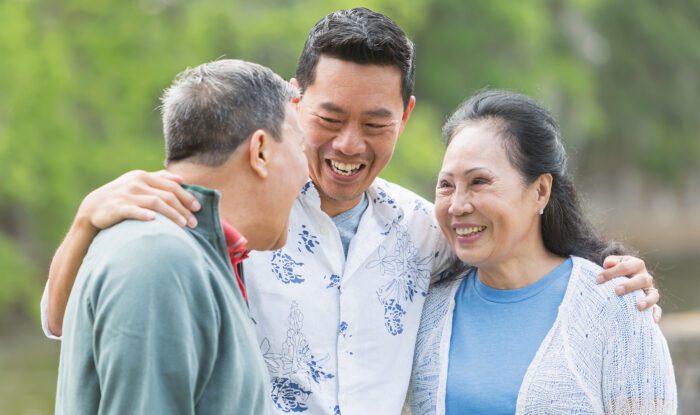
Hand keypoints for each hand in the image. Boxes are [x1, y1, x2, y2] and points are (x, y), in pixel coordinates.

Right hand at [78, 170, 200, 230]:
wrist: (93, 207)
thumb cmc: (122, 195)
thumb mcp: (138, 183)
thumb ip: (159, 179)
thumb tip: (181, 178)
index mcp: (144, 176)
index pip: (172, 186)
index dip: (187, 197)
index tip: (198, 208)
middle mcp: (136, 183)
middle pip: (167, 195)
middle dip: (183, 209)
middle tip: (194, 223)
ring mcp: (127, 195)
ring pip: (155, 203)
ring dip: (172, 214)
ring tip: (183, 226)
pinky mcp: (117, 207)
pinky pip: (133, 210)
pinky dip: (143, 214)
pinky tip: (154, 220)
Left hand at [596, 255, 659, 314]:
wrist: (626, 277)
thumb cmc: (617, 271)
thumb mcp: (614, 263)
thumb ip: (611, 261)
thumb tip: (607, 264)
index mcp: (636, 265)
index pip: (625, 267)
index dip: (611, 273)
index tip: (598, 280)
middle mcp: (645, 277)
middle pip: (641, 279)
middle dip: (629, 285)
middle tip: (617, 291)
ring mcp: (650, 290)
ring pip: (653, 295)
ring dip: (647, 301)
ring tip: (638, 306)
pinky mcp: (652, 303)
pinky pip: (657, 309)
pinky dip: (656, 314)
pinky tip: (652, 321)